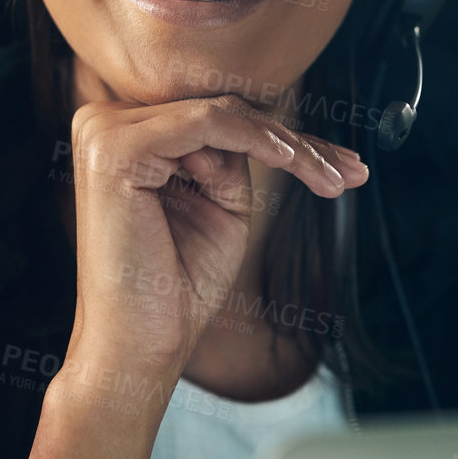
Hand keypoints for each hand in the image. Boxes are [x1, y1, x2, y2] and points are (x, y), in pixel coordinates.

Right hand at [61, 93, 367, 386]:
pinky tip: (294, 160)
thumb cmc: (176, 285)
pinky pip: (206, 124)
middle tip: (353, 171)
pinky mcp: (115, 148)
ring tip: (334, 180)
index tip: (343, 166)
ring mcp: (104, 131)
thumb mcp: (219, 205)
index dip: (283, 140)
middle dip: (298, 143)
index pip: (216, 119)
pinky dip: (256, 138)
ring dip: (289, 146)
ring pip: (222, 114)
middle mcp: (104, 123)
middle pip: (223, 111)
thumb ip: (232, 155)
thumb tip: (264, 120)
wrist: (140, 347)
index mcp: (124, 137)